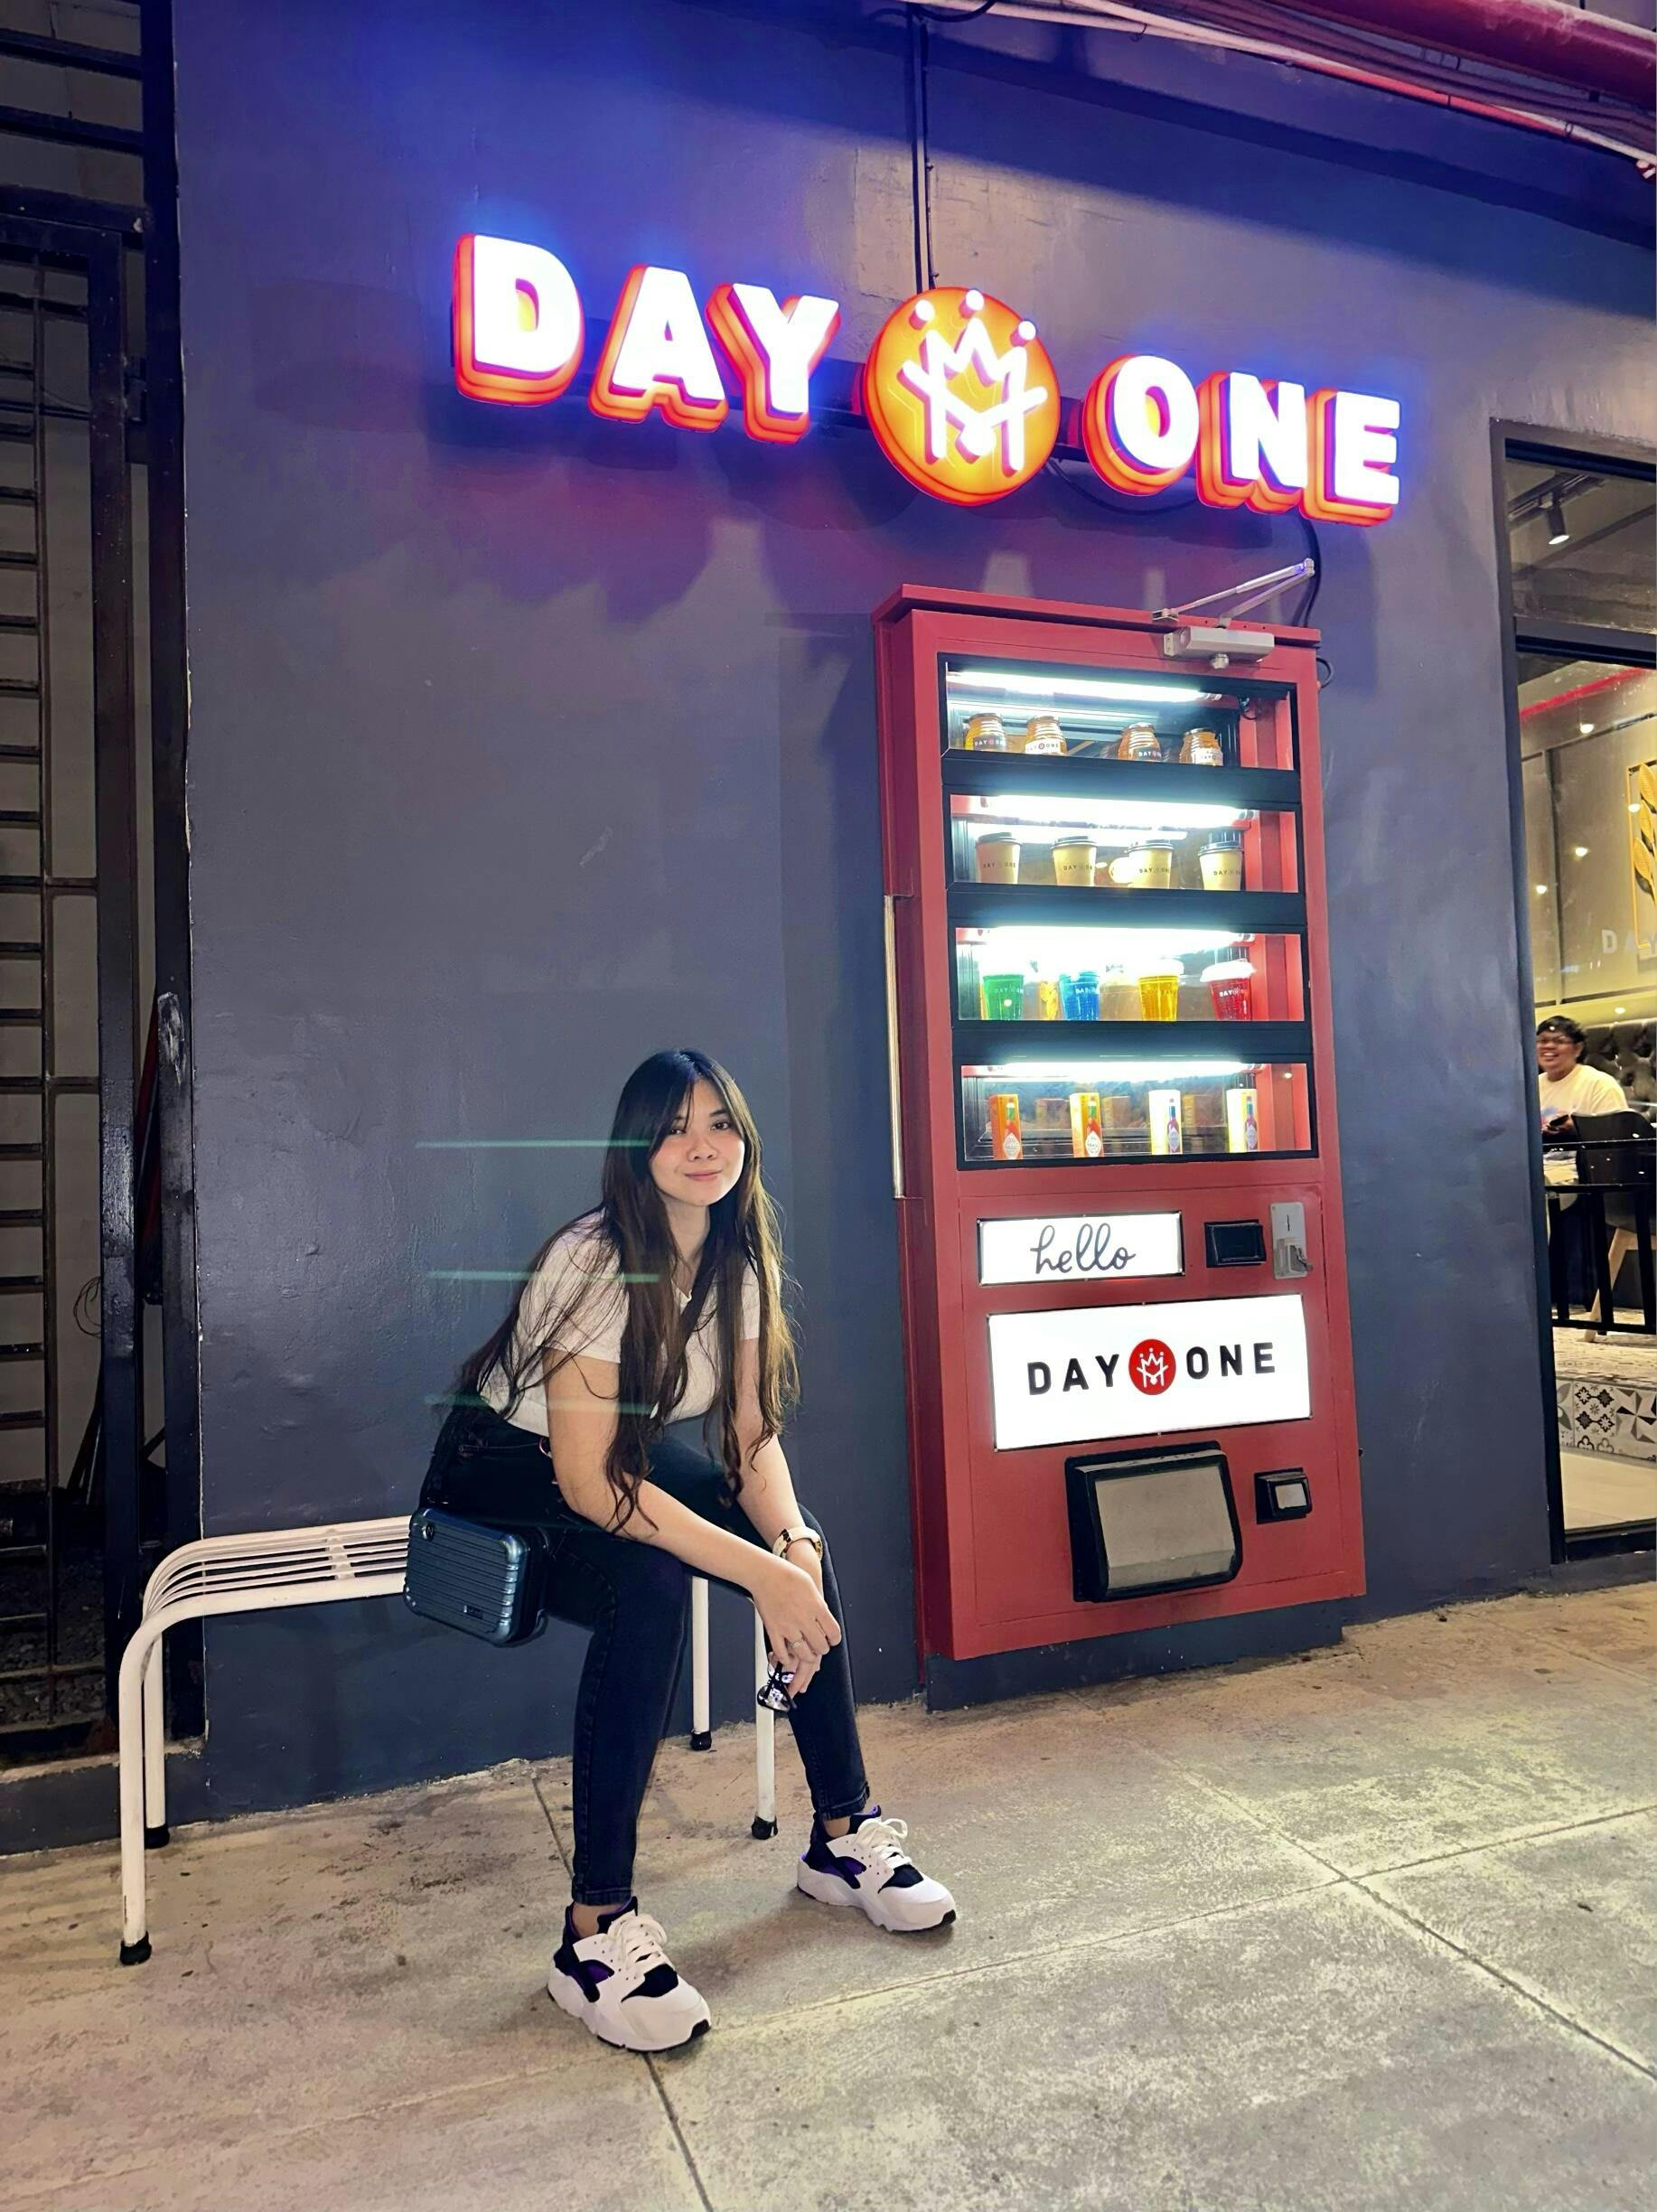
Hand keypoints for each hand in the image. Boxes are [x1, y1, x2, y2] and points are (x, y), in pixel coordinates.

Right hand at [747, 1551, 839, 1700]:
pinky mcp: (773, 1630)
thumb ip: (819, 1605)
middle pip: (820, 1646)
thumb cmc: (788, 1575)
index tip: (832, 1640)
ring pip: (803, 1653)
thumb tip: (823, 1619)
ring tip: (807, 1653)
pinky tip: (789, 1658)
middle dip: (822, 1649)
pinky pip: (781, 1652)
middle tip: (820, 1646)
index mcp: (816, 1606)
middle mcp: (804, 1618)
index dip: (834, 1639)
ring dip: (807, 1656)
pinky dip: (786, 1659)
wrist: (765, 1573)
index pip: (833, 1632)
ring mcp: (788, 1626)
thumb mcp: (812, 1587)